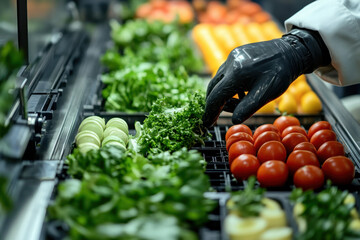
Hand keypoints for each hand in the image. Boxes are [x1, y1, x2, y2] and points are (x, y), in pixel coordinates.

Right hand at [203, 29, 330, 127]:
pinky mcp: (235, 54)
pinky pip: (225, 73)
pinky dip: (228, 85)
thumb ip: (248, 108)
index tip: (207, 124)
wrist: (290, 51)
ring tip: (236, 104)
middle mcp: (230, 63)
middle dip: (214, 105)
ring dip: (222, 95)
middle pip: (213, 88)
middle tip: (216, 118)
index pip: (216, 97)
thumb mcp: (266, 94)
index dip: (210, 112)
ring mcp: (232, 57)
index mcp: (236, 74)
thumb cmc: (281, 73)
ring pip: (218, 80)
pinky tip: (240, 91)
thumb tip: (233, 120)